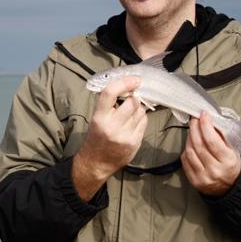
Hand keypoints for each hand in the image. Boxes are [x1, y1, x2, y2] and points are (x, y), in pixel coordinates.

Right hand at [72, 76, 147, 200]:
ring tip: (129, 115)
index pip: (110, 93)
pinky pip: (144, 123)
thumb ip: (108, 104)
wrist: (96, 162)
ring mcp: (125, 135)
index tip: (134, 79)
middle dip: (134, 98)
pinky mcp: (134, 143)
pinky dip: (140, 119)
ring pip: (140, 112)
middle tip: (131, 99)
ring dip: (138, 109)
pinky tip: (132, 124)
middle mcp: (112, 126)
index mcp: (99, 117)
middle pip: (132, 102)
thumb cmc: (96, 136)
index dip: (124, 82)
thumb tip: (126, 86)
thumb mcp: (96, 118)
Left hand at [181, 111, 240, 196]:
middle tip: (194, 120)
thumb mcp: (233, 150)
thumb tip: (210, 121)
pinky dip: (186, 149)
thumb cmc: (230, 165)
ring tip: (193, 131)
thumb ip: (222, 136)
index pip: (212, 140)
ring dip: (189, 138)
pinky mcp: (194, 181)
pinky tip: (190, 145)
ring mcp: (203, 177)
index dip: (205, 125)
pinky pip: (185, 160)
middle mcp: (215, 170)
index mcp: (228, 161)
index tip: (203, 115)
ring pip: (190, 151)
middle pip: (199, 145)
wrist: (229, 187)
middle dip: (195, 128)